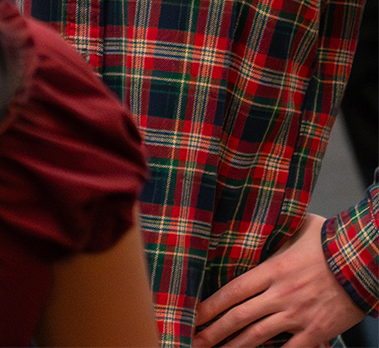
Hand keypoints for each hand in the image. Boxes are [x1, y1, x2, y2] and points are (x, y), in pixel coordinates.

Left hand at [192, 214, 363, 347]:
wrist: (366, 259)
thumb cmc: (333, 239)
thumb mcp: (298, 226)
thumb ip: (277, 231)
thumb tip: (261, 218)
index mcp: (272, 269)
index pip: (232, 291)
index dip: (210, 305)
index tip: (193, 314)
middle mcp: (280, 294)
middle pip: (238, 317)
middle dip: (213, 331)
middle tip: (194, 339)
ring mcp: (298, 314)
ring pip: (258, 336)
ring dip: (234, 347)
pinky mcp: (318, 331)